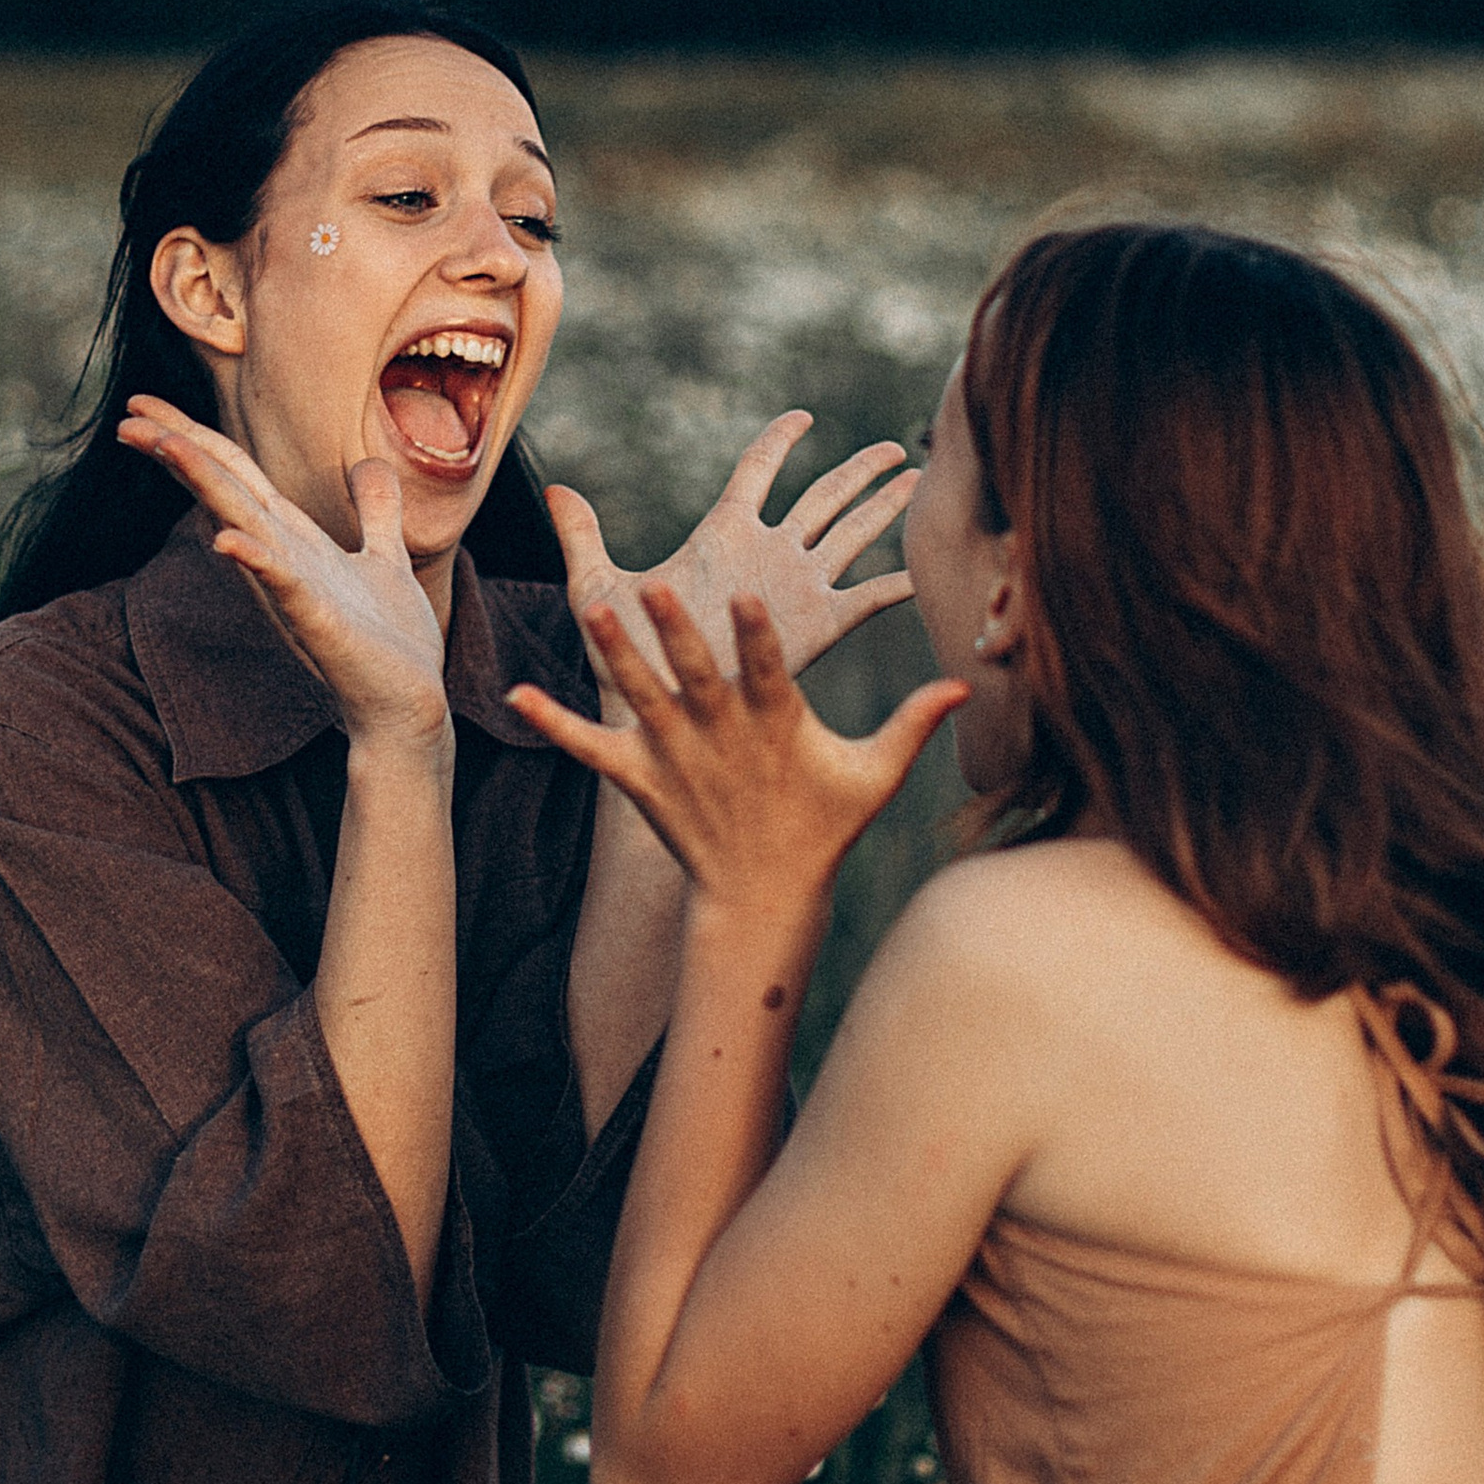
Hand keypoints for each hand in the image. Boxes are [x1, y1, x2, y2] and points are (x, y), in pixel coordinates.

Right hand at [119, 396, 450, 755]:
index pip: (234, 474)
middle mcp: (282, 557)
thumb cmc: (389, 640)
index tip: (143, 401)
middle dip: (177, 449)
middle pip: (223, 489)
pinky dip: (254, 560)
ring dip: (203, 482)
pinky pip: (281, 582)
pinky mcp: (316, 619)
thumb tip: (367, 463)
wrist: (409, 703)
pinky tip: (226, 541)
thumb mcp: (385, 555)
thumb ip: (375, 509)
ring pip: (239, 524)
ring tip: (163, 443)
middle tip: (126, 414)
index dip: (193, 435)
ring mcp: (293, 587)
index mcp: (294, 538)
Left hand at [508, 582, 966, 915]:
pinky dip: (553, 724)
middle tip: (657, 586)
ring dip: (615, 658)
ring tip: (590, 609)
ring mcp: (676, 759)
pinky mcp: (639, 780)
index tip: (751, 591)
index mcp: (776, 726)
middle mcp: (721, 737)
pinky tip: (515, 694)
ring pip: (642, 699)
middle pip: (696, 678)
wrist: (762, 896)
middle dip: (678, 635)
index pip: (768, 671)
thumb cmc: (823, 825)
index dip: (758, 635)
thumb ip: (914, 724)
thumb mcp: (873, 776)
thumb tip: (968, 683)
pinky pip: (590, 750)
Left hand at [545, 413, 915, 726]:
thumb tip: (553, 488)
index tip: (802, 418)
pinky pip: (863, 601)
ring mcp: (793, 591)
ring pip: (851, 536)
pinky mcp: (815, 630)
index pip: (756, 471)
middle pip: (821, 497)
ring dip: (886, 509)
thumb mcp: (599, 592)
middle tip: (900, 449)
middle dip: (859, 472)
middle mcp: (764, 556)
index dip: (778, 442)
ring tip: (921, 484)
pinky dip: (894, 588)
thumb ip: (582, 538)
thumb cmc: (624, 661)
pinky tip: (925, 577)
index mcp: (722, 536)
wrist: (655, 720)